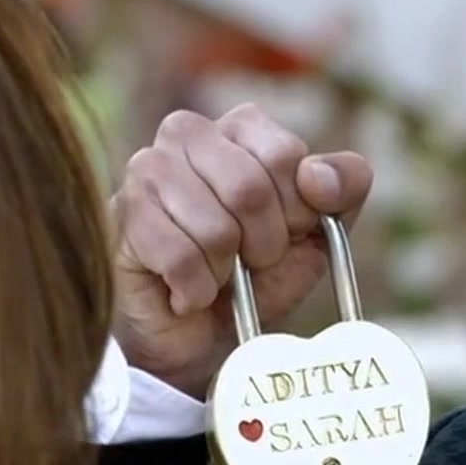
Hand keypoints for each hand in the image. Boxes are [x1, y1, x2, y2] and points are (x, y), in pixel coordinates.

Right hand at [110, 104, 374, 395]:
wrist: (201, 339)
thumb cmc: (256, 277)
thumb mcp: (318, 232)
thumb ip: (343, 187)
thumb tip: (315, 175)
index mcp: (241, 126)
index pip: (285, 156)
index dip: (295, 211)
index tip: (287, 234)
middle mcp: (187, 133)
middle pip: (249, 188)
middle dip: (263, 244)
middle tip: (248, 261)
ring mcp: (146, 169)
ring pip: (214, 227)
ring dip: (226, 271)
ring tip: (215, 275)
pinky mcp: (122, 214)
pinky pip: (180, 257)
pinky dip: (194, 289)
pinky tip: (185, 291)